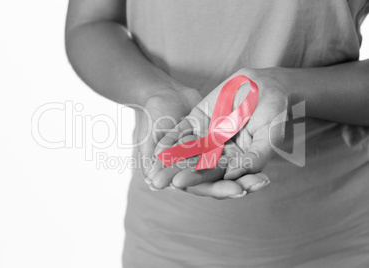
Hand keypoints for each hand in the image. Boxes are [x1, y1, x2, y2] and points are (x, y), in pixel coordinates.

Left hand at [148, 68, 287, 198]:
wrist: (265, 84)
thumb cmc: (274, 111)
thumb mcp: (270, 135)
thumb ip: (255, 156)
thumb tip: (232, 175)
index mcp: (237, 163)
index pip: (216, 175)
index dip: (199, 178)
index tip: (181, 182)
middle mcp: (219, 154)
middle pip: (197, 167)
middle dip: (177, 174)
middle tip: (158, 182)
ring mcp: (207, 138)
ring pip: (186, 151)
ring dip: (169, 160)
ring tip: (151, 167)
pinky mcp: (198, 122)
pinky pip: (182, 132)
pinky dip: (170, 138)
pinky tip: (156, 145)